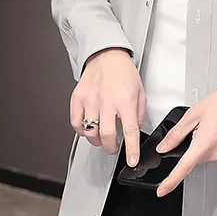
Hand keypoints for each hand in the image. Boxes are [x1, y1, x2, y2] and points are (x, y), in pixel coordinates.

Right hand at [71, 48, 145, 165]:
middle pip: (107, 135)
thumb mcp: (140, 93)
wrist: (107, 55)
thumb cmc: (124, 72)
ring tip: (102, 138)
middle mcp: (107, 101)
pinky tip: (88, 128)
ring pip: (90, 132)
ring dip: (97, 141)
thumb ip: (138, 115)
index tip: (132, 160)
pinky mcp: (78, 98)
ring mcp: (90, 100)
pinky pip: (76, 123)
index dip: (131, 150)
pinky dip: (82, 131)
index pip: (130, 131)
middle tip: (113, 148)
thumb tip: (135, 132)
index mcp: (126, 101)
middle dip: (111, 148)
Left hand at [155, 87, 216, 196]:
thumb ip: (176, 134)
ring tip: (201, 125)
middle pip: (189, 160)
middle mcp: (213, 153)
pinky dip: (200, 145)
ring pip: (196, 157)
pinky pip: (205, 153)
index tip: (162, 191)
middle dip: (183, 149)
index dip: (171, 181)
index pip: (184, 167)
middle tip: (190, 128)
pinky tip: (206, 130)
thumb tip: (163, 147)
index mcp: (204, 143)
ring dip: (193, 146)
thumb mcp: (192, 115)